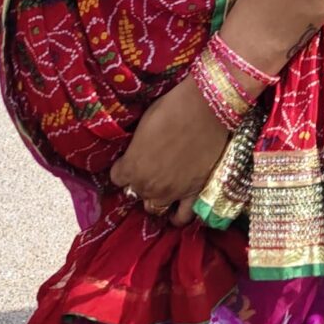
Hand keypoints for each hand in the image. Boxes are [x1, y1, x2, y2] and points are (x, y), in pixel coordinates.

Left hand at [109, 77, 230, 224]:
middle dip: (140, 182)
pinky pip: (183, 216)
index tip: (130, 159)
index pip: (117, 178)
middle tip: (150, 168)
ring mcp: (172, 193)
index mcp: (131, 167)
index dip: (124, 167)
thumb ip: (137, 147)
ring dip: (156, 197)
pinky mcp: (194, 193)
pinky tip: (176, 207)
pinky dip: (177, 215)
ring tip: (163, 185)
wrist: (206, 108)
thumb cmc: (171, 108)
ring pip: (154, 207)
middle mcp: (147, 186)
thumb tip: (137, 151)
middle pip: (135, 193)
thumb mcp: (143, 124)